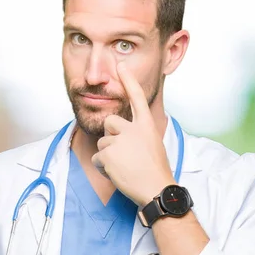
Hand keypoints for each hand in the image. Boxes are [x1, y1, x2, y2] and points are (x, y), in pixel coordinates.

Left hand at [91, 62, 175, 206]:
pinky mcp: (108, 154)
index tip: (121, 65)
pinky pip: (97, 159)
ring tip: (125, 167)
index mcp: (146, 125)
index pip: (136, 97)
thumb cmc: (156, 171)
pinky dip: (104, 168)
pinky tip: (118, 174)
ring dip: (108, 157)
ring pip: (102, 143)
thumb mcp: (153, 144)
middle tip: (124, 153)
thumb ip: (138, 135)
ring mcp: (120, 141)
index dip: (129, 80)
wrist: (156, 189)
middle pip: (110, 122)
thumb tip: (120, 134)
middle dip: (111, 136)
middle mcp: (133, 129)